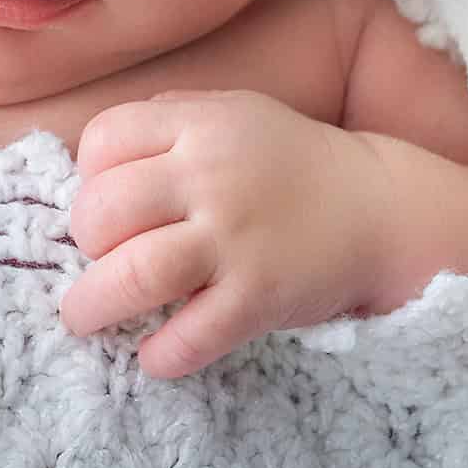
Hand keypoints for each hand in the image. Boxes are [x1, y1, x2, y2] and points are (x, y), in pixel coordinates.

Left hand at [59, 90, 383, 377]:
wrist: (383, 207)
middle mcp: (211, 175)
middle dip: (84, 242)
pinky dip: (161, 354)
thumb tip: (94, 157)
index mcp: (200, 124)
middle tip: (98, 259)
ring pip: (133, 275)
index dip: (87, 175)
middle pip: (103, 211)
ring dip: (92, 305)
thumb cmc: (290, 162)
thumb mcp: (233, 112)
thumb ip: (170, 119)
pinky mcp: (259, 296)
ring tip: (84, 318)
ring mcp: (235, 238)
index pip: (104, 140)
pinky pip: (191, 336)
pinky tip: (154, 355)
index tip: (103, 202)